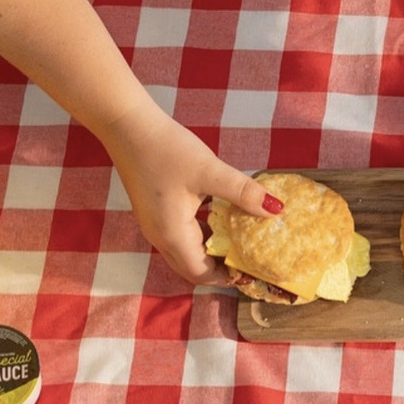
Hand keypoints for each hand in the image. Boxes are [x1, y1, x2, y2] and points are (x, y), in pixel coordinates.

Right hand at [94, 100, 280, 284]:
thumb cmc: (166, 149)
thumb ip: (244, 193)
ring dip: (212, 252)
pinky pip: (180, 236)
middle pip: (193, 268)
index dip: (228, 278)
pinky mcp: (154, 212)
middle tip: (251, 261)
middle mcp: (160, 237)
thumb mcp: (211, 171)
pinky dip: (202, 236)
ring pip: (186, 252)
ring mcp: (154, 225)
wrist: (127, 125)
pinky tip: (220, 220)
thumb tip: (276, 210)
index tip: (254, 272)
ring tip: (241, 242)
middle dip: (221, 269)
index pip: (201, 273)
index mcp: (172, 234)